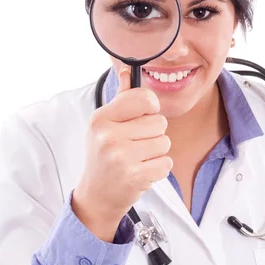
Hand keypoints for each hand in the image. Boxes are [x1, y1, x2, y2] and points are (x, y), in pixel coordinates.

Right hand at [72, 65, 172, 241]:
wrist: (97, 195)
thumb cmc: (104, 155)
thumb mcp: (105, 124)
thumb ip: (121, 98)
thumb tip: (127, 70)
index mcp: (101, 118)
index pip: (144, 98)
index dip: (151, 107)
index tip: (144, 115)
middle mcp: (108, 136)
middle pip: (159, 122)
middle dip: (154, 134)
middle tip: (136, 145)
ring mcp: (121, 157)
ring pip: (165, 142)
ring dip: (156, 152)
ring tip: (137, 159)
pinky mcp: (134, 176)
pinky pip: (166, 163)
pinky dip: (159, 168)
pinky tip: (142, 171)